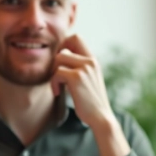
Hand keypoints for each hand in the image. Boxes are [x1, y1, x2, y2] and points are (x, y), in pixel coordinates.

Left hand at [49, 35, 130, 155]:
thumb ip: (79, 68)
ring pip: (59, 58)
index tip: (60, 62)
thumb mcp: (89, 80)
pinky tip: (58, 93)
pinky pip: (57, 72)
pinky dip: (54, 83)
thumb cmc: (91, 102)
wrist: (101, 117)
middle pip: (64, 46)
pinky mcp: (77, 78)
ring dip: (54, 73)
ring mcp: (84, 68)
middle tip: (57, 77)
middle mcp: (90, 61)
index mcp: (93, 60)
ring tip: (58, 86)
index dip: (63, 45)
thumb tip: (61, 57)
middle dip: (56, 61)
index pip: (76, 37)